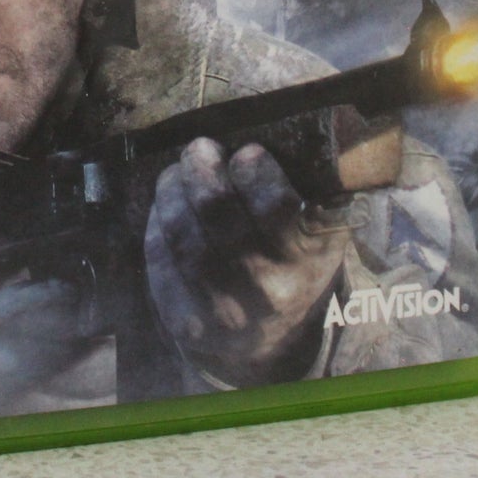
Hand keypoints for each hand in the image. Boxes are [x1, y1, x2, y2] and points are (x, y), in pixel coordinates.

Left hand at [144, 138, 347, 386]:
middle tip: (201, 149)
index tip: (247, 152)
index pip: (275, 202)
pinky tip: (167, 203)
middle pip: (215, 208)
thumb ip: (314, 191)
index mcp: (305, 259)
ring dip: (173, 186)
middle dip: (200, 165)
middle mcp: (265, 288)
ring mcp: (221, 309)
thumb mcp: (320, 234)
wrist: (267, 343)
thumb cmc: (291, 265)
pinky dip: (157, 218)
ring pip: (180, 228)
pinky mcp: (183, 319)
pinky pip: (158, 253)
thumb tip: (297, 134)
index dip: (253, 167)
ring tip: (180, 171)